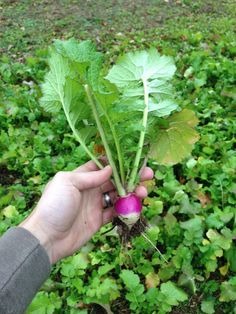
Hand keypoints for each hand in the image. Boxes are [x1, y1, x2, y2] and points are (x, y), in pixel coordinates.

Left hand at [20, 161, 152, 263]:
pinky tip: (135, 207)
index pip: (102, 165)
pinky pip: (115, 212)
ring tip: (144, 193)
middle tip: (148, 175)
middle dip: (131, 177)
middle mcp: (90, 189)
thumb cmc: (54, 205)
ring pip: (118, 196)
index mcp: (81, 177)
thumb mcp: (67, 182)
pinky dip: (125, 210)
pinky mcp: (98, 220)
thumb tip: (110, 169)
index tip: (133, 160)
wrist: (47, 237)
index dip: (118, 162)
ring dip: (132, 193)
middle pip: (114, 180)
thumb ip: (90, 175)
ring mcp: (95, 205)